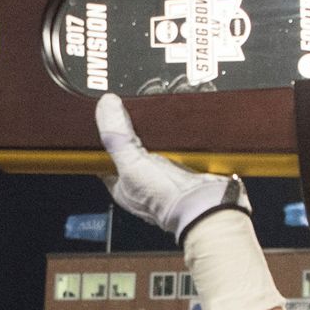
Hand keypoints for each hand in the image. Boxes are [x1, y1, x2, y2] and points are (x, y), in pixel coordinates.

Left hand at [95, 93, 248, 241]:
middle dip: (132, 133)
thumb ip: (116, 136)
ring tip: (153, 115)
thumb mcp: (131, 163)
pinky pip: (177, 148)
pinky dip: (176, 137)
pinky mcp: (186, 169)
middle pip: (131, 151)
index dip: (104, 140)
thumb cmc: (165, 197)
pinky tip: (176, 126)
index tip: (105, 117)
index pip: (106, 159)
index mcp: (122, 187)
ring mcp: (165, 176)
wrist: (204, 204)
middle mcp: (142, 183)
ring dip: (155, 134)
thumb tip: (105, 105)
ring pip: (155, 148)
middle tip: (131, 111)